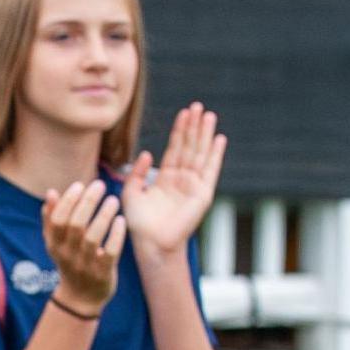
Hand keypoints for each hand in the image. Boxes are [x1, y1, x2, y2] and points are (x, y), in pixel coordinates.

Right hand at [41, 180, 126, 315]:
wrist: (80, 298)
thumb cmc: (70, 262)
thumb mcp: (56, 243)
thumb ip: (51, 219)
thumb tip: (51, 192)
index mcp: (54, 245)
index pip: (58, 219)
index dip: (68, 201)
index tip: (80, 185)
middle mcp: (68, 255)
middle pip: (76, 225)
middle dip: (88, 202)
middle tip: (100, 185)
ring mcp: (85, 265)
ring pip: (93, 238)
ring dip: (104, 215)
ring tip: (113, 200)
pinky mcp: (103, 273)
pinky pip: (110, 253)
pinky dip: (116, 235)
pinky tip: (121, 220)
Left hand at [121, 103, 226, 262]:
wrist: (152, 243)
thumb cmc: (139, 224)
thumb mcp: (131, 193)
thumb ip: (136, 173)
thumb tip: (147, 153)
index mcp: (166, 178)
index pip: (175, 149)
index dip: (179, 130)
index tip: (184, 112)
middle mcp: (182, 180)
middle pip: (189, 147)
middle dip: (194, 127)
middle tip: (198, 106)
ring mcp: (194, 186)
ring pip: (200, 154)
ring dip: (205, 134)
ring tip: (209, 115)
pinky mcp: (202, 194)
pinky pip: (210, 170)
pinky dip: (215, 154)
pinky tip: (219, 139)